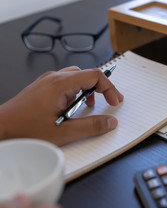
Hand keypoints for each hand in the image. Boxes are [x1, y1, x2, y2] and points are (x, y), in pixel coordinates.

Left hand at [0, 66, 122, 145]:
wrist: (0, 129)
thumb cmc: (24, 129)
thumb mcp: (63, 132)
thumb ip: (91, 127)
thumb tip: (110, 122)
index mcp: (60, 84)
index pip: (94, 75)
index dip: (109, 88)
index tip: (115, 101)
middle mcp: (53, 78)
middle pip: (86, 74)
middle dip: (101, 88)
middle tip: (109, 102)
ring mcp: (46, 82)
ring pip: (76, 78)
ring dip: (88, 91)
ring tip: (89, 107)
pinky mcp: (42, 88)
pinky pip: (66, 84)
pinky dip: (76, 93)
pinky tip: (73, 108)